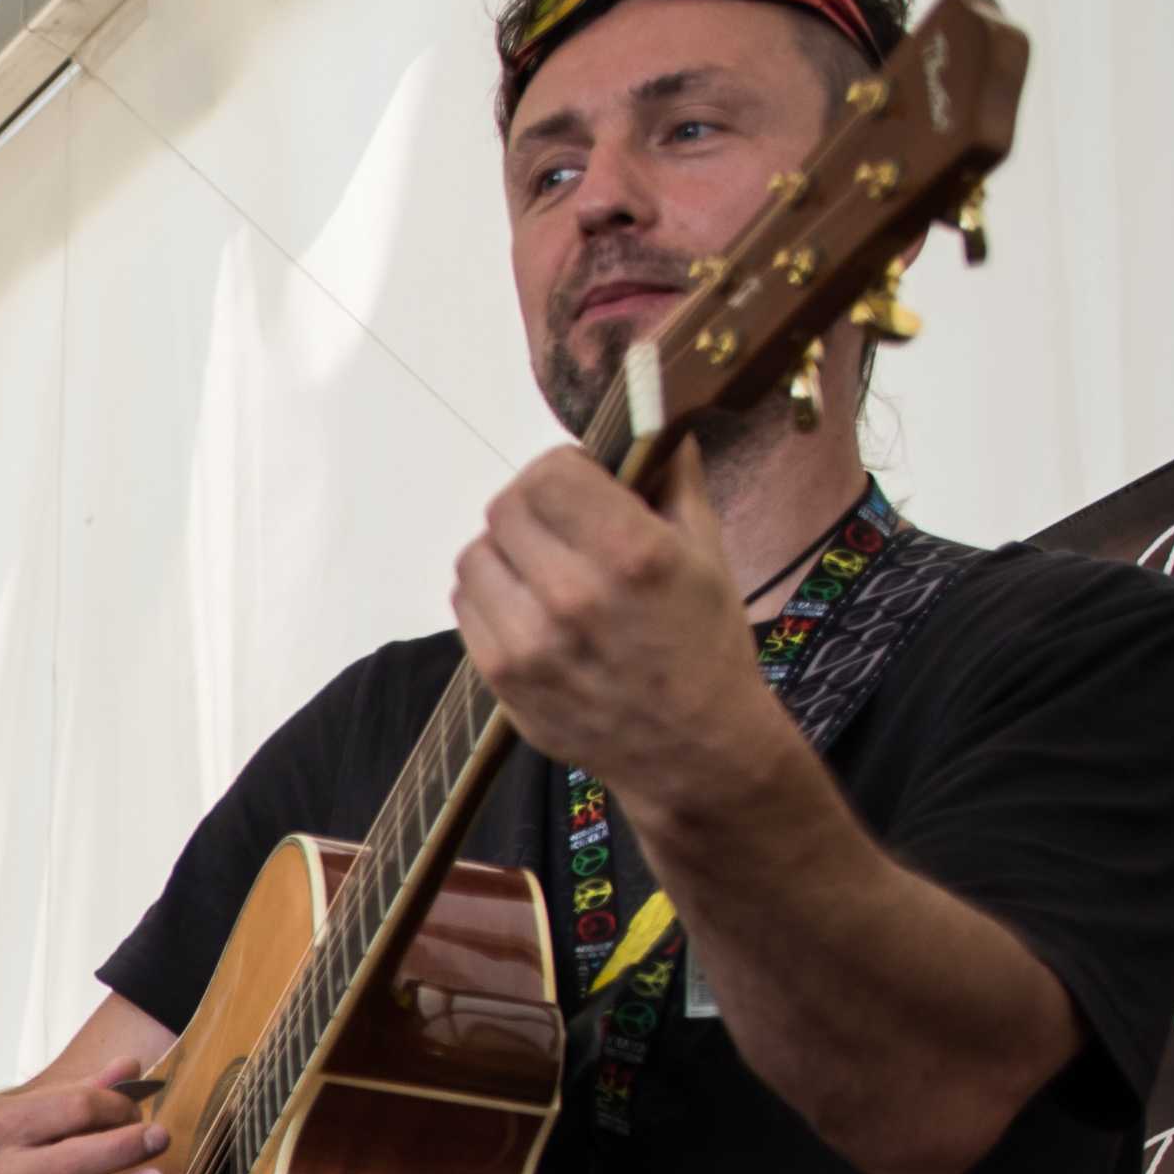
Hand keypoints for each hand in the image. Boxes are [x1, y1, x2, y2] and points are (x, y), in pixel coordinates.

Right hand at [0, 1047, 168, 1173]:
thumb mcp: (18, 1110)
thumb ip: (78, 1091)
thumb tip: (130, 1066)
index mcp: (0, 1126)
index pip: (71, 1110)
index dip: (114, 1107)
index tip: (134, 1113)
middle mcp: (0, 1173)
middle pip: (71, 1161)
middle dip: (121, 1148)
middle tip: (160, 1138)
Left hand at [452, 441, 791, 819]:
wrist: (690, 751)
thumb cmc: (705, 644)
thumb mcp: (708, 553)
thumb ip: (673, 479)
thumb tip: (654, 422)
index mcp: (631, 554)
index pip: (549, 474)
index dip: (563, 469)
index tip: (583, 482)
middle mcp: (571, 595)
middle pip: (504, 509)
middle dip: (533, 506)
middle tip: (563, 524)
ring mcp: (526, 642)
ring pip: (474, 557)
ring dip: (505, 551)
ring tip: (545, 567)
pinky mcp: (499, 677)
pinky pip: (466, 606)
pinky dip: (491, 595)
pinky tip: (530, 605)